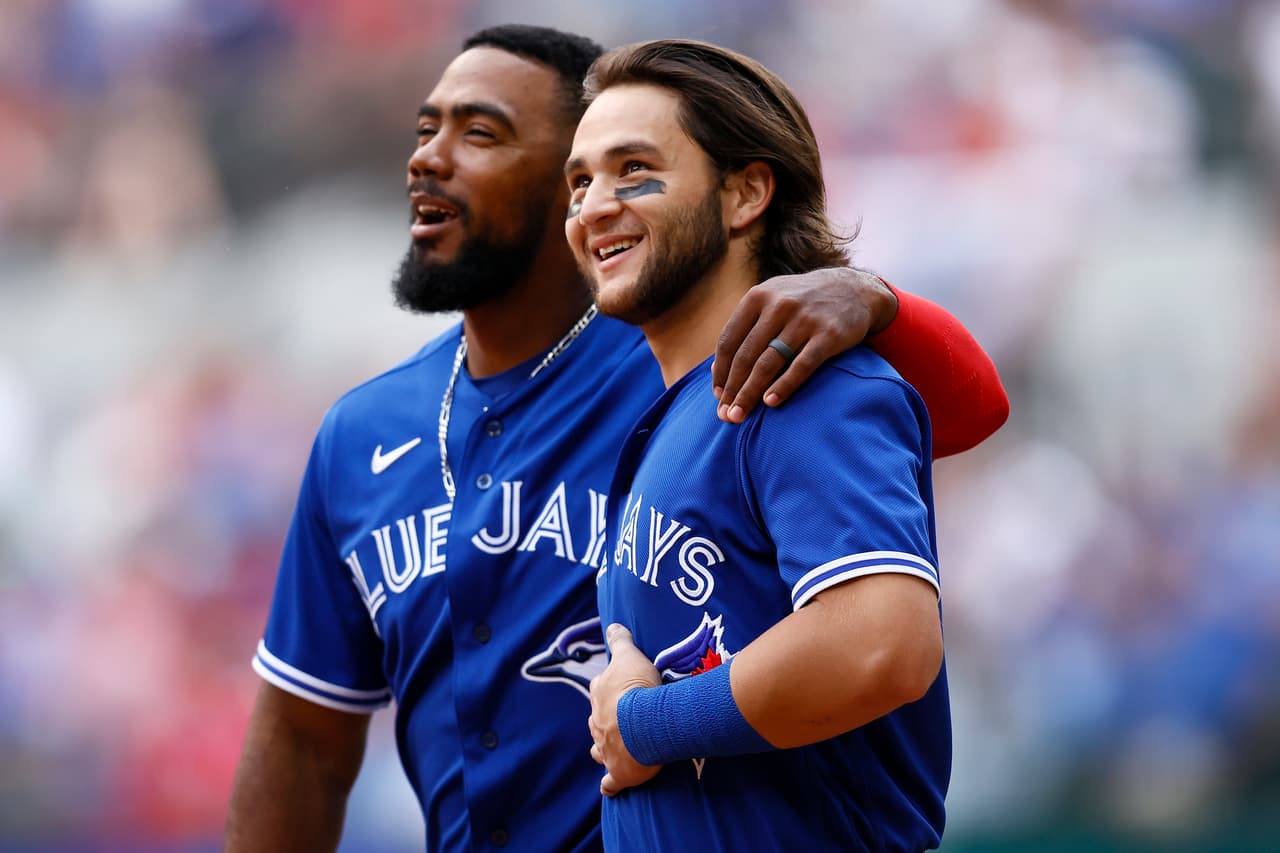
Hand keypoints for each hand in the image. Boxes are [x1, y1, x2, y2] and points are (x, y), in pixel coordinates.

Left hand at [588, 624, 662, 796]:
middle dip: (608, 721)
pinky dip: (610, 784)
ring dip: (606, 749)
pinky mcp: (618, 772)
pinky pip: (609, 782)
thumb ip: (620, 640)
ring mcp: (605, 749)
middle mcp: (597, 722)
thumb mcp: (629, 655)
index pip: (600, 690)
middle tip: (627, 720)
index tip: (623, 692)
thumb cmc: (637, 687)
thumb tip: (612, 625)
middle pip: (599, 721)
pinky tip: (611, 786)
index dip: (611, 691)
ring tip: (619, 749)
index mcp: (600, 694)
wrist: (644, 723)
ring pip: (599, 749)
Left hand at [712, 268, 897, 422]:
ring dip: (750, 393)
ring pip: (769, 363)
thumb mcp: (772, 301)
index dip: (720, 372)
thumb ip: (746, 328)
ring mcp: (804, 320)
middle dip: (733, 390)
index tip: (718, 397)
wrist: (854, 290)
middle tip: (725, 416)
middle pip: (746, 356)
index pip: (729, 341)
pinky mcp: (829, 335)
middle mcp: (778, 305)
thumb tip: (717, 368)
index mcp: (758, 297)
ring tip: (740, 416)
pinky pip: (801, 366)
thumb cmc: (802, 303)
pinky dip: (784, 386)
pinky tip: (770, 403)